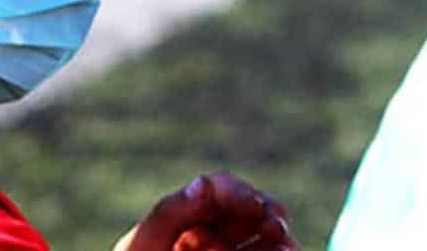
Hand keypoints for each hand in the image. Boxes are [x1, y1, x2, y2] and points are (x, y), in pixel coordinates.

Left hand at [113, 172, 296, 250]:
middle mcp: (209, 238)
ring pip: (266, 240)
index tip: (253, 204)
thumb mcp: (142, 246)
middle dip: (267, 213)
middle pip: (250, 211)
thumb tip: (204, 182)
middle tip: (276, 227)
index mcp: (184, 220)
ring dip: (279, 238)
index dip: (238, 192)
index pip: (218, 191)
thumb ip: (171, 212)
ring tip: (285, 247)